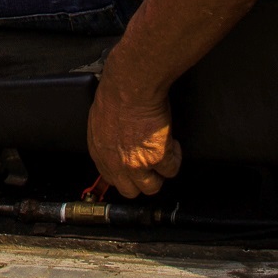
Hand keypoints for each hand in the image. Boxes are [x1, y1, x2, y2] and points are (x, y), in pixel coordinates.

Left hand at [86, 72, 182, 198]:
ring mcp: (137, 164)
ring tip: (164, 160)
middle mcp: (116, 163)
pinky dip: (176, 158)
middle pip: (130, 190)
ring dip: (160, 174)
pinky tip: (174, 145)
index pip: (111, 178)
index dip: (125, 175)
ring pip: (151, 187)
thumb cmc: (116, 92)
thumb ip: (107, 136)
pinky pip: (171, 170)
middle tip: (151, 169)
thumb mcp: (101, 118)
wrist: (131, 86)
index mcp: (100, 152)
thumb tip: (116, 138)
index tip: (132, 170)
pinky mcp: (158, 158)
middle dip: (142, 181)